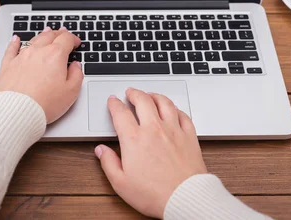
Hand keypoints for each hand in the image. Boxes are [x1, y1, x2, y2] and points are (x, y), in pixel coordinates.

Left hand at [0, 27, 82, 122]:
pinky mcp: (8, 65)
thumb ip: (77, 75)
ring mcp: (21, 57)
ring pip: (33, 40)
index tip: (76, 42)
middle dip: (59, 34)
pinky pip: (11, 49)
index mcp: (55, 55)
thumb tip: (76, 66)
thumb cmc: (44, 104)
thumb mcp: (71, 92)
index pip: (66, 39)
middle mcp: (38, 51)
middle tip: (63, 33)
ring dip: (42, 35)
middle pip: (50, 36)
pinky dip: (14, 42)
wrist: (17, 112)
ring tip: (46, 32)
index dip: (74, 39)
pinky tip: (16, 39)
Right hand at [95, 88, 206, 218]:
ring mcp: (173, 130)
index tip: (113, 101)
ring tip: (150, 95)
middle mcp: (154, 129)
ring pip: (164, 102)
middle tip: (130, 93)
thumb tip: (101, 151)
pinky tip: (173, 110)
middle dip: (134, 93)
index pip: (120, 112)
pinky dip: (175, 108)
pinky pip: (182, 114)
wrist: (185, 198)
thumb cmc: (154, 194)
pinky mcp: (189, 136)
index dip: (114, 104)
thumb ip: (108, 163)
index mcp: (134, 139)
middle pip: (143, 100)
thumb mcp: (121, 183)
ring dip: (155, 95)